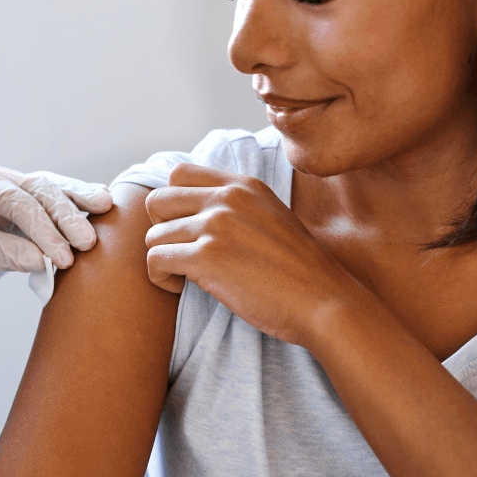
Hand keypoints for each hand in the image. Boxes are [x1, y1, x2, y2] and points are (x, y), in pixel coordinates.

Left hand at [0, 164, 113, 298]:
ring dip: (80, 204)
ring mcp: (18, 193)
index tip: (63, 257)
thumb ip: (3, 253)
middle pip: (43, 190)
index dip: (44, 229)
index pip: (20, 202)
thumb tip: (43, 260)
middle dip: (68, 215)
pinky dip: (78, 209)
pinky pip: (57, 206)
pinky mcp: (31, 211)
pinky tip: (101, 208)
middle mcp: (3, 181)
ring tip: (106, 209)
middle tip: (88, 241)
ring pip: (56, 191)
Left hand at [144, 163, 363, 345]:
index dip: (172, 204)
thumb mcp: (270, 216)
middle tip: (179, 254)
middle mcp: (227, 198)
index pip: (178, 174)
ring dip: (162, 259)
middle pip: (158, 201)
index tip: (184, 230)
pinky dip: (160, 278)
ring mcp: (216, 225)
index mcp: (242, 185)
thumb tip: (192, 209)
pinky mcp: (207, 257)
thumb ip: (236, 205)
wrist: (324, 302)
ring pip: (153, 235)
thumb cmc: (296, 271)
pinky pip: (155, 260)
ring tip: (184, 276)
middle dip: (160, 230)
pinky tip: (180, 287)